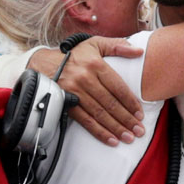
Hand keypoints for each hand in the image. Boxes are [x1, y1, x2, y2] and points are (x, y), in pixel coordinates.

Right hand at [28, 37, 144, 145]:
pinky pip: (85, 120)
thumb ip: (118, 45)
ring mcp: (75, 92)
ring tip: (129, 138)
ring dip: (116, 128)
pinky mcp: (66, 103)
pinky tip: (111, 140)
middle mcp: (85, 79)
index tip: (140, 114)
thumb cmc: (74, 54)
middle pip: (110, 103)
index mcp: (95, 64)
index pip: (118, 87)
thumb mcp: (95, 43)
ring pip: (99, 114)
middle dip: (127, 119)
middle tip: (139, 131)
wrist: (43, 63)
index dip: (131, 102)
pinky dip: (99, 132)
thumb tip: (139, 52)